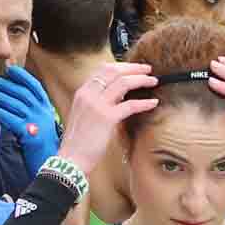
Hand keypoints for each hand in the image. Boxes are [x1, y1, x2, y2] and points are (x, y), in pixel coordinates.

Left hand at [0, 66, 58, 156]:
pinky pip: (12, 120)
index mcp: (46, 108)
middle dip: (4, 84)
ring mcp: (38, 123)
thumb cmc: (39, 143)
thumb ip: (29, 110)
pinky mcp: (30, 136)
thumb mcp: (38, 123)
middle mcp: (43, 113)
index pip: (35, 86)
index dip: (22, 76)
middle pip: (22, 93)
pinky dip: (0, 113)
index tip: (9, 69)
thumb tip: (9, 95)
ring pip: (15, 105)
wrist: (49, 163)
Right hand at [57, 62, 152, 176]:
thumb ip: (96, 102)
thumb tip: (117, 97)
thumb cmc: (78, 141)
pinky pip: (130, 105)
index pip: (103, 70)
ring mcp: (97, 105)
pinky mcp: (107, 118)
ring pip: (123, 83)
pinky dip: (144, 103)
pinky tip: (153, 103)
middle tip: (148, 69)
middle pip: (114, 71)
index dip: (121, 66)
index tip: (134, 68)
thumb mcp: (83, 115)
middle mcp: (88, 95)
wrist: (71, 158)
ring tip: (153, 82)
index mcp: (82, 92)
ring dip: (141, 80)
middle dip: (134, 68)